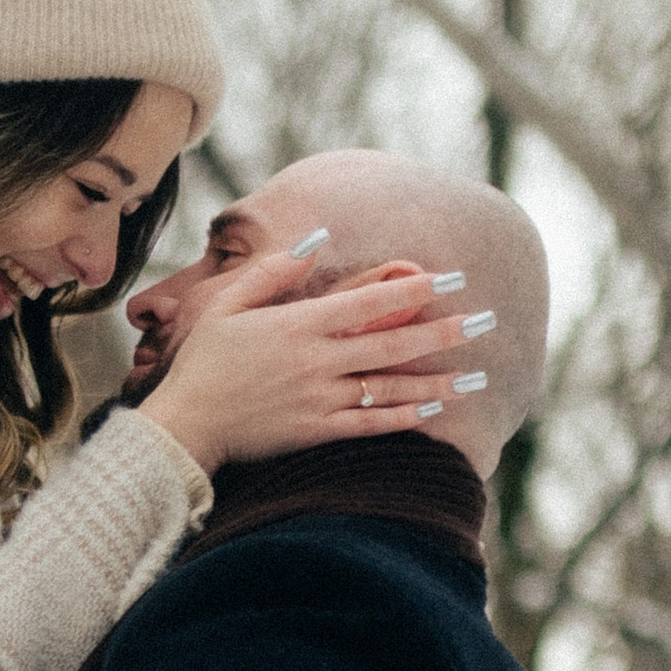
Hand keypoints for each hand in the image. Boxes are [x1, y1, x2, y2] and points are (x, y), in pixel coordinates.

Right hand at [137, 262, 482, 469]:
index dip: (415, 289)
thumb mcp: (227, 304)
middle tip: (486, 322)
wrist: (185, 425)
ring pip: (390, 387)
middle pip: (393, 342)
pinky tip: (433, 411)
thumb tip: (316, 237)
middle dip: (444, 332)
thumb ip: (273, 270)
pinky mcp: (315, 432)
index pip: (370, 301)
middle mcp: (316, 360)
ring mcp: (319, 399)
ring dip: (437, 381)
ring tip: (476, 376)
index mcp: (299, 324)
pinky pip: (370, 424)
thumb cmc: (203, 363)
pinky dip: (404, 418)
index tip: (452, 279)